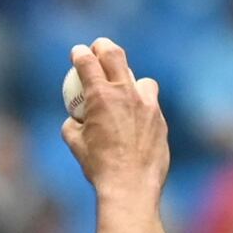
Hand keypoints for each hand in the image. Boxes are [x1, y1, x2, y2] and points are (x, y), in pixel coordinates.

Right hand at [60, 39, 166, 206]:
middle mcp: (125, 93)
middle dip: (104, 47)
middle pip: (115, 55)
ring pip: (141, 80)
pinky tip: (136, 123)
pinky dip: (141, 109)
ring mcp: (146, 104)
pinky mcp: (159, 119)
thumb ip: (73, 125)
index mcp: (100, 96)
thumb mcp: (75, 145)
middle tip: (99, 48)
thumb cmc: (99, 167)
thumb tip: (74, 119)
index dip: (80, 54)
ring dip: (131, 81)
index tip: (78, 52)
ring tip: (125, 93)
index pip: (88, 63)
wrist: (130, 186)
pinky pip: (150, 106)